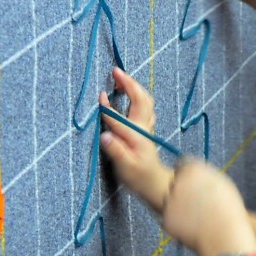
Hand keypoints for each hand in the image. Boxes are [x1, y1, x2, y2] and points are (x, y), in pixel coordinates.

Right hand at [99, 67, 171, 213]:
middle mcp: (143, 128)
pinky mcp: (146, 129)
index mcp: (137, 135)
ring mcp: (146, 127)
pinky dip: (138, 96)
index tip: (99, 95)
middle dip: (129, 83)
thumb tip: (105, 136)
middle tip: (115, 71)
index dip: (108, 108)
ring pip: (145, 101)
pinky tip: (130, 93)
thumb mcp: (125, 167)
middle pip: (140, 99)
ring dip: (134, 87)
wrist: (156, 184)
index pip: (119, 118)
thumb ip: (116, 151)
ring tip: (120, 78)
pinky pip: (145, 107)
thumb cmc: (139, 178)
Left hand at [159, 159, 252, 255]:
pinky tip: (194, 228)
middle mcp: (177, 182)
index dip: (190, 177)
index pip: (182, 166)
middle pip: (175, 183)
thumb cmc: (229, 210)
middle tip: (199, 205)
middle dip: (183, 191)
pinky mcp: (165, 218)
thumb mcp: (222, 183)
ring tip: (199, 218)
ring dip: (180, 207)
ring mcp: (169, 200)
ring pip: (171, 200)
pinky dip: (178, 223)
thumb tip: (195, 171)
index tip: (198, 187)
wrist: (225, 237)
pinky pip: (170, 218)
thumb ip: (204, 174)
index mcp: (192, 170)